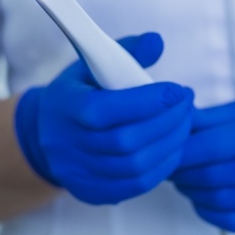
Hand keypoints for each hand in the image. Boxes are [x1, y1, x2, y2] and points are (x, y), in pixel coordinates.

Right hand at [15, 33, 194, 204]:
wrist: (47, 133)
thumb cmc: (79, 93)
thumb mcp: (93, 64)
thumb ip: (126, 51)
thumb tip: (157, 42)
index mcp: (65, 107)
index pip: (106, 110)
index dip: (147, 102)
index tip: (178, 90)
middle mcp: (67, 145)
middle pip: (125, 142)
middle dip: (167, 122)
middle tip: (187, 105)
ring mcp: (78, 173)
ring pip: (135, 167)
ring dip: (170, 144)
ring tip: (185, 124)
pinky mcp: (91, 192)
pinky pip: (135, 186)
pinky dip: (162, 167)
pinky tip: (173, 147)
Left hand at [171, 86, 234, 231]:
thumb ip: (215, 118)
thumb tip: (177, 124)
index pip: (213, 146)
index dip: (182, 150)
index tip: (164, 148)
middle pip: (213, 176)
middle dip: (181, 172)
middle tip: (168, 164)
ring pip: (221, 202)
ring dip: (192, 192)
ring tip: (183, 179)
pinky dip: (211, 212)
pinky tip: (203, 198)